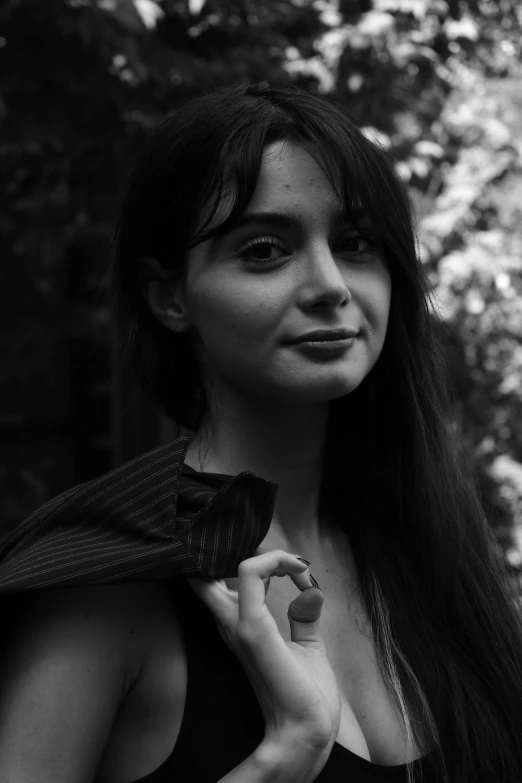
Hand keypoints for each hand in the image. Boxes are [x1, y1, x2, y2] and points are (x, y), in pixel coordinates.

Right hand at [187, 548, 341, 750]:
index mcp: (242, 626)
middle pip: (216, 570)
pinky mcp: (253, 630)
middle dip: (247, 550)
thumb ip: (303, 616)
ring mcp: (241, 625)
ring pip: (239, 565)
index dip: (252, 561)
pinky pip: (251, 575)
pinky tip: (299, 572)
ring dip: (273, 554)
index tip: (295, 567)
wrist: (309, 730)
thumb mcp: (308, 645)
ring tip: (300, 566)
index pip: (221, 581)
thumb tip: (310, 590)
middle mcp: (234, 623)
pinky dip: (275, 561)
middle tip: (287, 559)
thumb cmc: (308, 694)